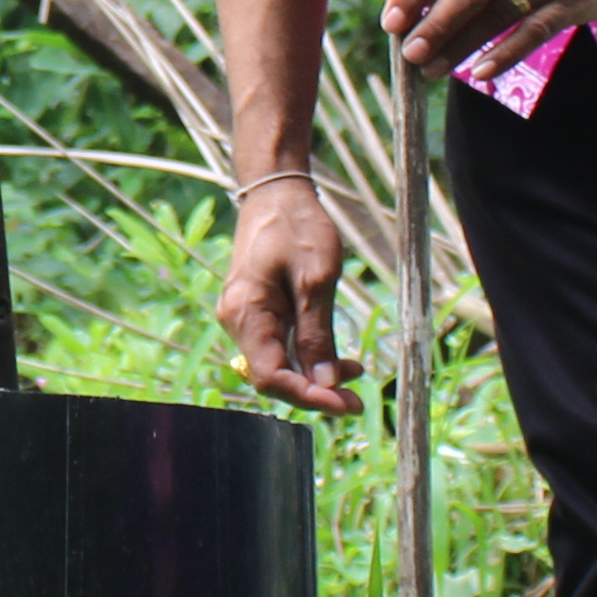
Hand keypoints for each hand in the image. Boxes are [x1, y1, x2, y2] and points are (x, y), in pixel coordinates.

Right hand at [215, 172, 355, 415]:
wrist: (277, 192)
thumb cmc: (297, 227)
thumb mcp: (316, 280)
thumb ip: (318, 334)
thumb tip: (326, 382)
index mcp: (245, 313)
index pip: (270, 376)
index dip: (308, 397)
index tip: (347, 403)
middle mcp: (238, 321)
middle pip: (273, 376)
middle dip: (315, 391)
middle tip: (358, 398)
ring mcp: (246, 317)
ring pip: (278, 364)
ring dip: (315, 376)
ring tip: (355, 372)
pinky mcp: (258, 312)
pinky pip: (280, 347)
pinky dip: (308, 357)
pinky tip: (336, 358)